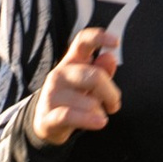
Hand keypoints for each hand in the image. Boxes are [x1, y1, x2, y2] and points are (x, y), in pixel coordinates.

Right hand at [27, 27, 121, 146]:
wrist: (47, 124)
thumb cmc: (74, 99)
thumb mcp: (90, 84)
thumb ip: (102, 71)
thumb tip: (110, 57)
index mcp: (71, 61)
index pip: (82, 41)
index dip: (99, 37)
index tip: (115, 43)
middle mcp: (59, 74)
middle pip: (93, 76)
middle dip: (111, 93)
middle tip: (114, 105)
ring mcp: (52, 94)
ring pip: (88, 102)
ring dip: (99, 113)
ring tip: (98, 117)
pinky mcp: (48, 116)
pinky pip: (71, 116)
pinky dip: (89, 120)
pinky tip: (100, 122)